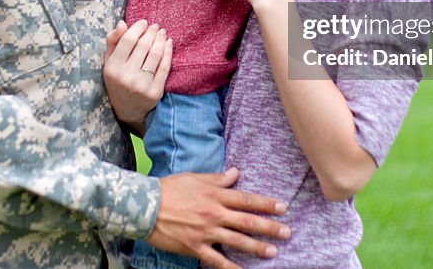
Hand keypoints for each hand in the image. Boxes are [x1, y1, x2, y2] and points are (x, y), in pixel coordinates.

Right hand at [103, 19, 170, 134]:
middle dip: (151, 32)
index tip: (143, 22)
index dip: (138, 28)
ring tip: (162, 32)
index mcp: (113, 67)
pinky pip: (164, 67)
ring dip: (160, 39)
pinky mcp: (155, 91)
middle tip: (155, 26)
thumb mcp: (109, 62)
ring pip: (155, 54)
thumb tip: (122, 23)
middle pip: (143, 46)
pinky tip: (168, 43)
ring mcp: (142, 85)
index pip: (128, 40)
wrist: (127, 109)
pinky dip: (168, 52)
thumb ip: (113, 41)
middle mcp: (126, 76)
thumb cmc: (117, 80)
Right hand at [148, 168, 289, 267]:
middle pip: (247, 221)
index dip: (266, 204)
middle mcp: (215, 214)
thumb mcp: (196, 178)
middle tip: (287, 232)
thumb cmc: (170, 189)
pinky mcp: (196, 248)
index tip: (282, 207)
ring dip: (257, 248)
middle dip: (269, 227)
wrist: (146, 206)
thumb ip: (218, 179)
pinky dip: (231, 268)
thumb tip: (236, 173)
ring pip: (237, 241)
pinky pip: (217, 261)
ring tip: (273, 252)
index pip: (247, 199)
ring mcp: (206, 232)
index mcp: (216, 196)